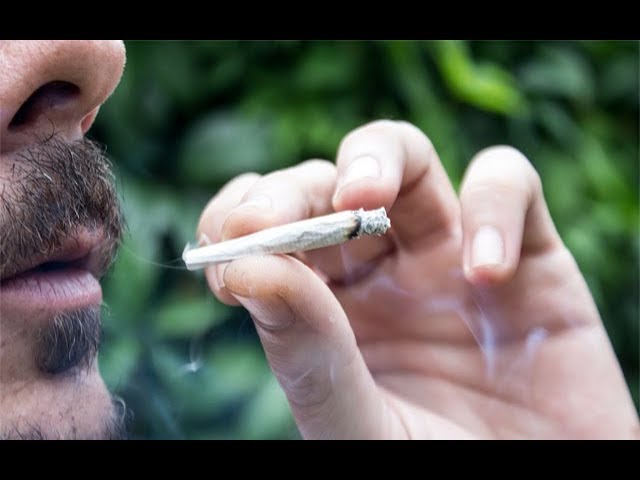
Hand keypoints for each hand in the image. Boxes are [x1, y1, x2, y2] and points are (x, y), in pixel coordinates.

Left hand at [196, 120, 638, 438]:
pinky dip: (494, 208)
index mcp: (331, 308)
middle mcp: (385, 270)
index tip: (226, 248)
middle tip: (269, 217)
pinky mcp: (529, 252)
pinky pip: (509, 184)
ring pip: (407, 157)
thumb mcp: (358, 423)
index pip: (273, 231)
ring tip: (364, 196)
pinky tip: (485, 271)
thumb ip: (307, 352)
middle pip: (328, 184)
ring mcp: (452, 253)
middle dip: (295, 189)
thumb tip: (243, 267)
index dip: (241, 221)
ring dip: (377, 157)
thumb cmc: (439, 467)